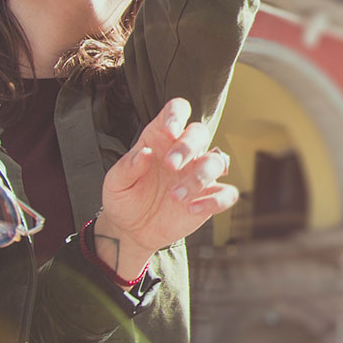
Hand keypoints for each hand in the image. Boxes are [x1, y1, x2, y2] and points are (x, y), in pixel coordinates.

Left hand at [94, 97, 238, 279]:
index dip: (177, 115)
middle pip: (200, 132)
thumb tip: (146, 152)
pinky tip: (193, 209)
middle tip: (171, 165)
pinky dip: (215, 200)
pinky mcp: (210, 196)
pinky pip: (227, 193)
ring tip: (175, 197)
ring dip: (199, 177)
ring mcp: (199, 174)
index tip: (170, 131)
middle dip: (189, 146)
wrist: (132, 231)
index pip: (177, 111)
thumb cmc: (124, 199)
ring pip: (217, 161)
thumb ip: (127, 167)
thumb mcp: (115, 184)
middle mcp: (184, 152)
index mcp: (160, 138)